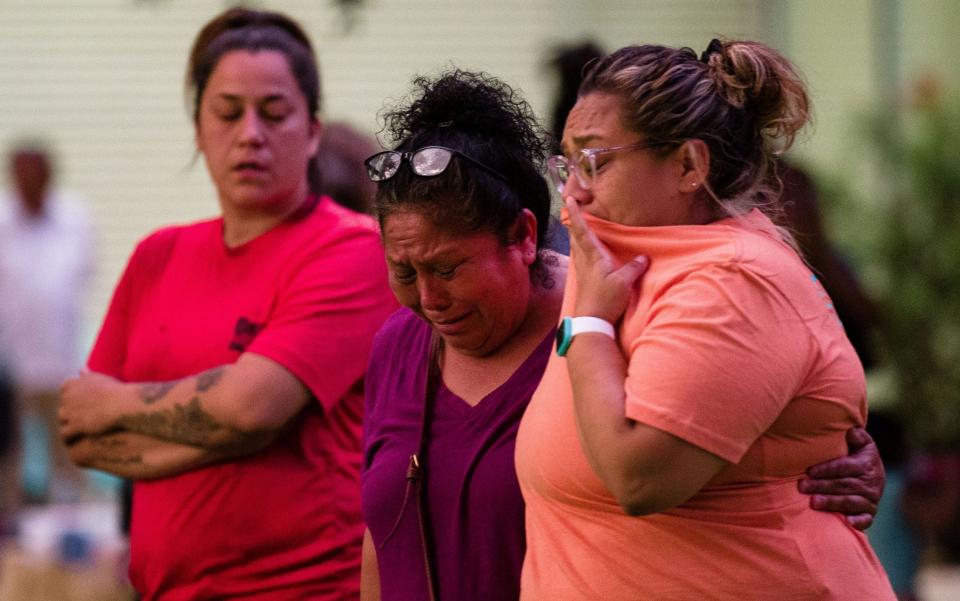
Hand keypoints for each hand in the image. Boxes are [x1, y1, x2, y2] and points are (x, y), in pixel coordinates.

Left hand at [59, 371, 126, 442]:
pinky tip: (76, 441)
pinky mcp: (75, 425)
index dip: (72, 401)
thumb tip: (81, 369)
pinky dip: (69, 438)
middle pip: (62, 407)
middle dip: (69, 414)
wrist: (124, 404)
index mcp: (71, 384)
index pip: (64, 393)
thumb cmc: (116, 391)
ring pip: (61, 421)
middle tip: (81, 421)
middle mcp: (67, 396)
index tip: (82, 407)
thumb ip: (87, 375)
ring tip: (76, 432)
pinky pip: (64, 434)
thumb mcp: (100, 379)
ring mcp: (69, 411)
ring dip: (68, 426)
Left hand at [565, 197, 648, 322]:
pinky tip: (584, 253)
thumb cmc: (605, 300)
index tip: (569, 200)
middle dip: (573, 223)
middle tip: (571, 210)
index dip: (575, 215)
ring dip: (576, 235)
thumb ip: (634, 267)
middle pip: (575, 237)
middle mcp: (585, 261)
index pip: (581, 231)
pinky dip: (580, 249)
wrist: (591, 322)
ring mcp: (583, 272)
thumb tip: (643, 257)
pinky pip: (581, 259)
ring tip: (577, 227)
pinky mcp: (585, 281)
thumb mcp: (624, 282)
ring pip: (577, 248)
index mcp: (593, 256)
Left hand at [798, 427, 884, 529]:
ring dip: (831, 502)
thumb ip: (857, 436)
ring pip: (850, 502)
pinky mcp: (869, 514)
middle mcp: (871, 483)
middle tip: (802, 487)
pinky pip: (866, 520)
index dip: (826, 469)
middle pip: (844, 485)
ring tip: (813, 502)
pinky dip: (858, 522)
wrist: (873, 475)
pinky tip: (846, 522)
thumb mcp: (861, 443)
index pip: (844, 467)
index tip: (809, 471)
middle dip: (821, 486)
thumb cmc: (858, 456)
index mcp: (867, 465)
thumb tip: (850, 430)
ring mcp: (871, 500)